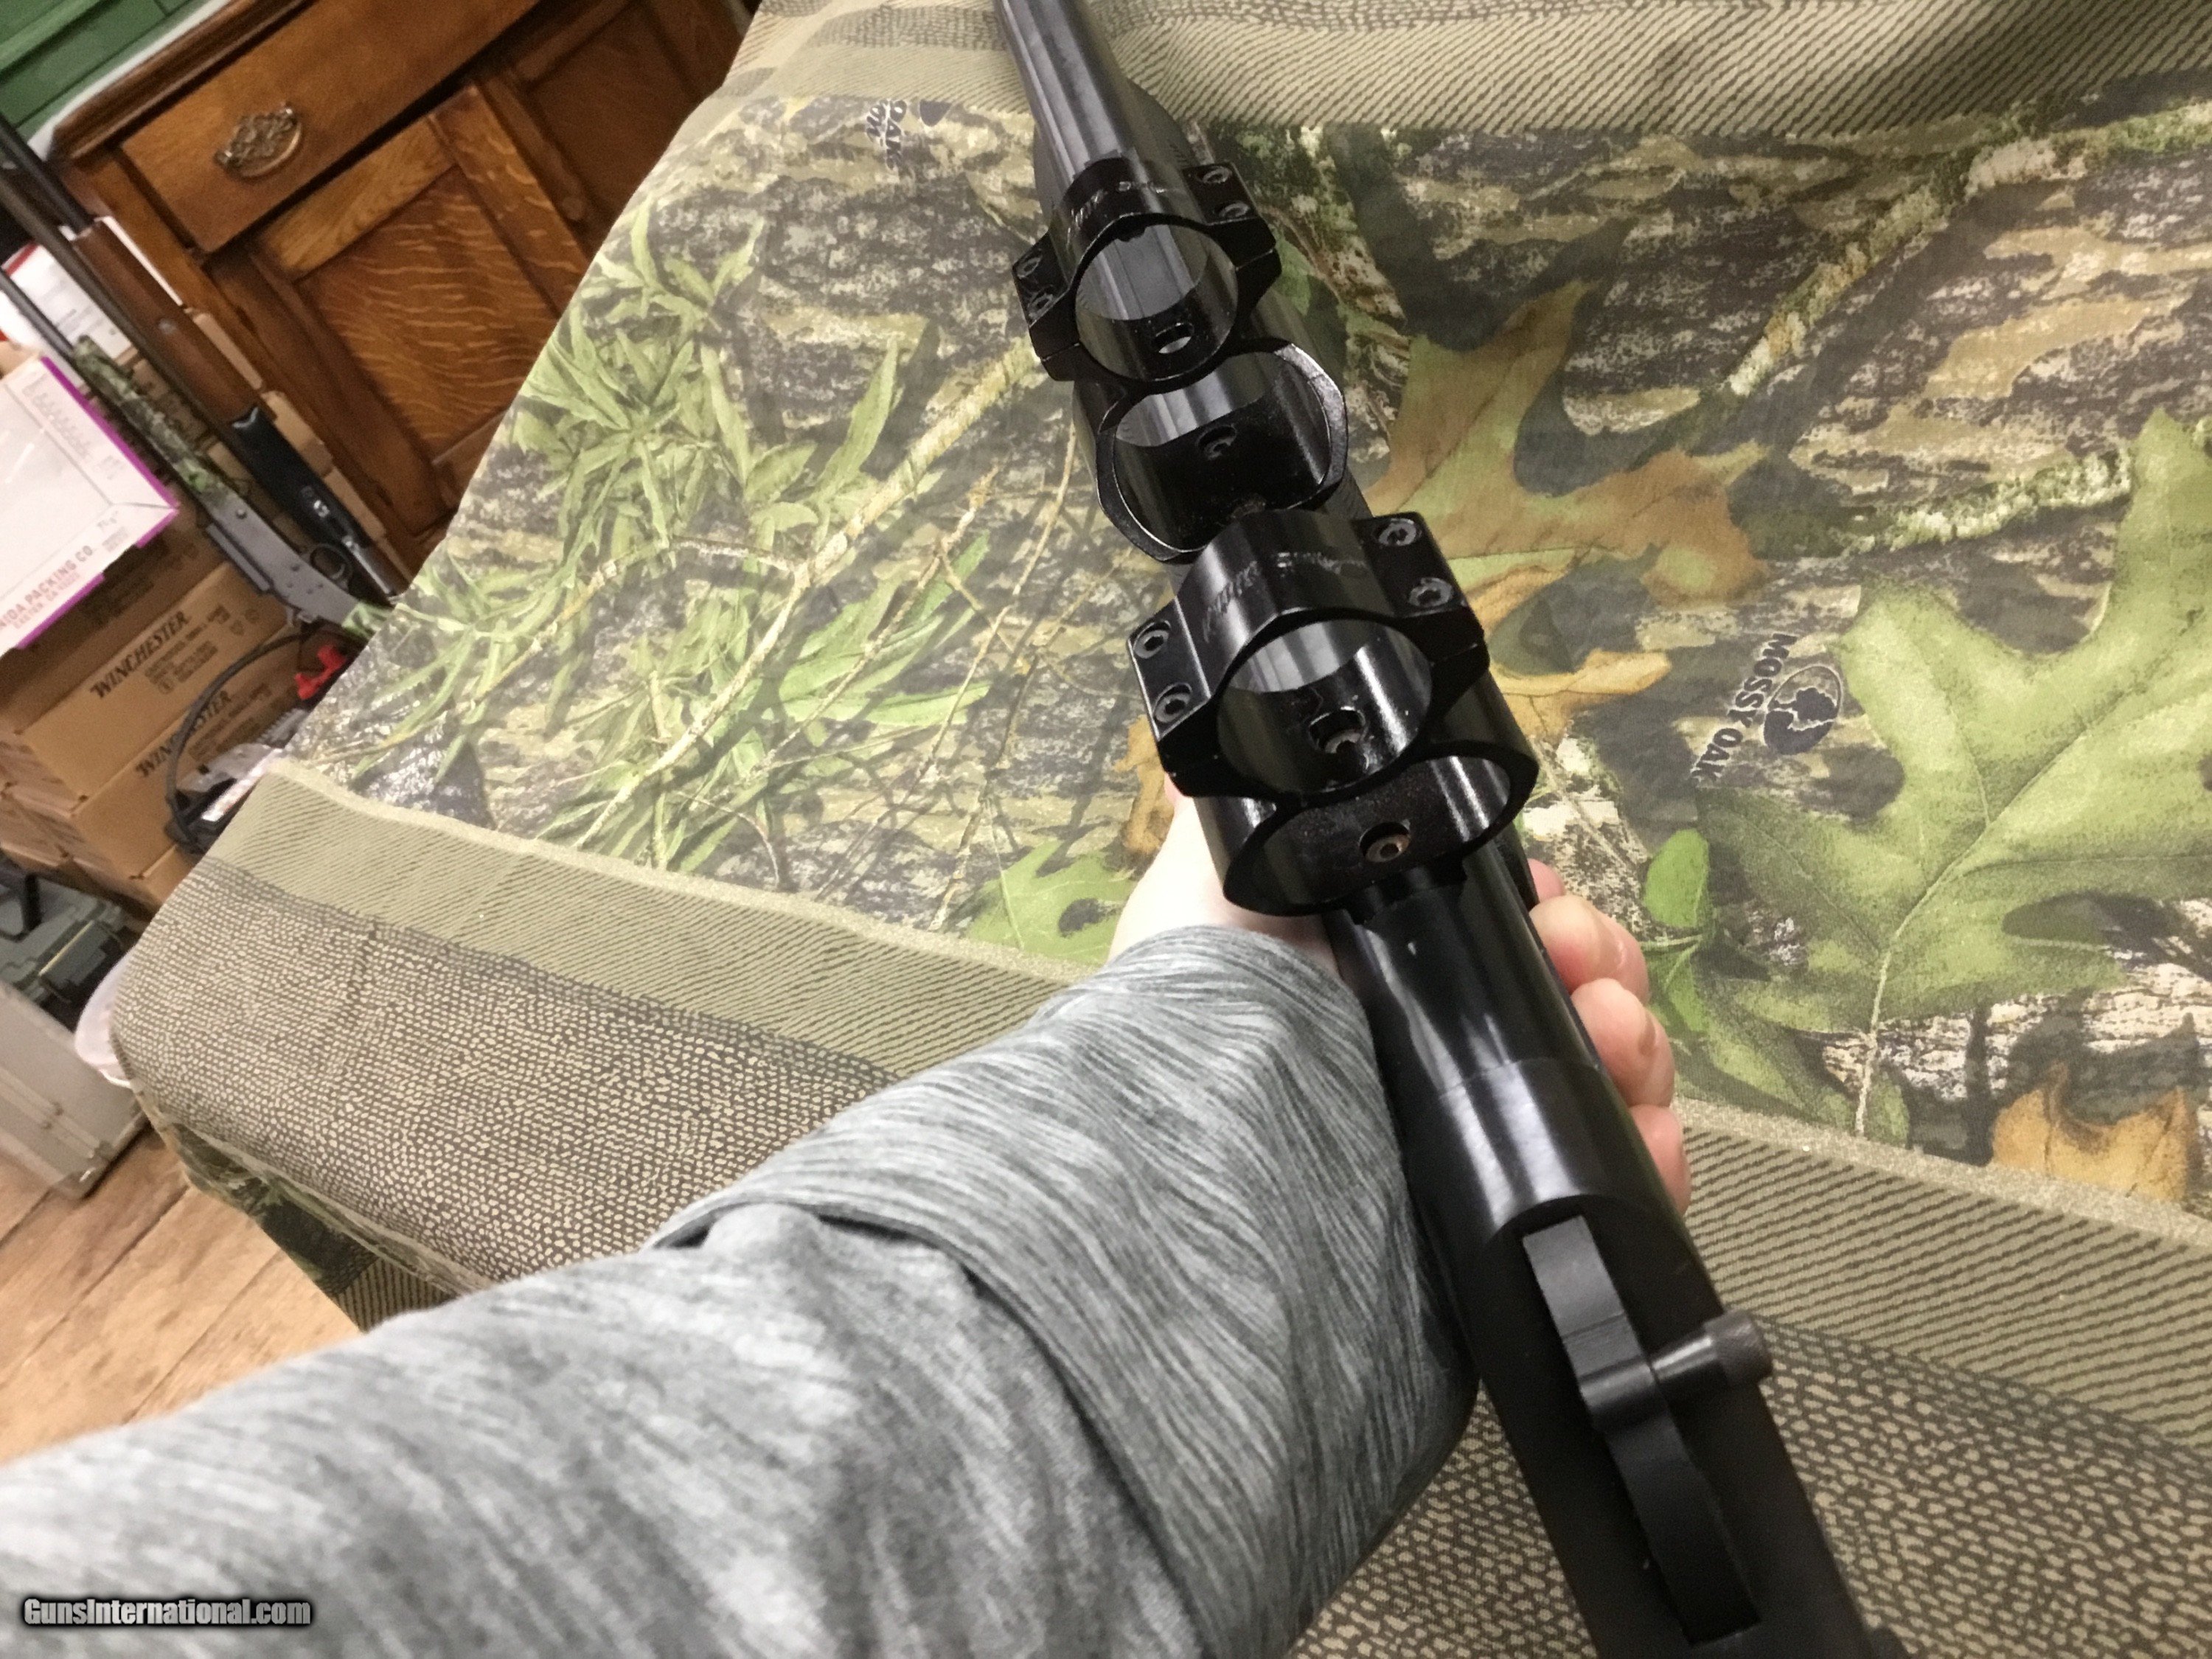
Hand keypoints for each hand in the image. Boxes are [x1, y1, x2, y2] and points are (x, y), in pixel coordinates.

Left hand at [1112, 794, 1689, 1209]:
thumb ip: (1236, 823)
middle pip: (1572, 988)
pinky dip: (1652, 1147)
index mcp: (1390, 975)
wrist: (1230, 1152)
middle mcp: (1440, 1051)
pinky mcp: (1517, 1210)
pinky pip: (1617, 1172)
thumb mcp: (1209, 889)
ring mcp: (1484, 1131)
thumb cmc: (1213, 1006)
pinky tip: (1642, 1127)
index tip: (1545, 898)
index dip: (1540, 904)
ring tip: (1613, 1033)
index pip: (1502, 926)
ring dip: (1634, 1035)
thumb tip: (1221, 759)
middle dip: (1598, 957)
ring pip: (1611, 1068)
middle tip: (1578, 955)